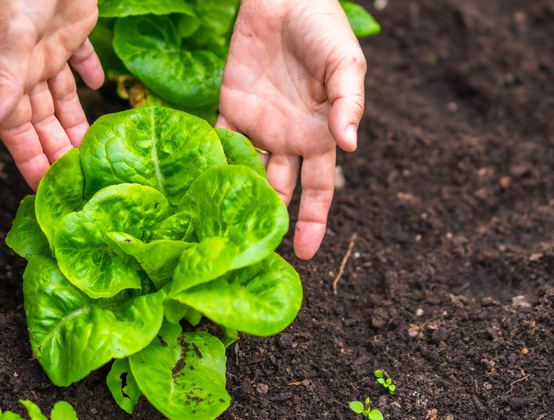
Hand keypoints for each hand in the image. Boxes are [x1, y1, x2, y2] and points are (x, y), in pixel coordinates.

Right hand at [0, 0, 103, 189]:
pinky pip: (82, 61)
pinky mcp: (73, 30)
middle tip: (76, 182)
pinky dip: (91, 74)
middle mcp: (30, 68)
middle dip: (57, 151)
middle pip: (45, 121)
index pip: (19, 130)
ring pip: (64, 99)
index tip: (42, 190)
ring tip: (93, 152)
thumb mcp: (12, 40)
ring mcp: (52, 50)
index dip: (30, 159)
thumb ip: (2, 82)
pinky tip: (101, 88)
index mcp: (11, 76)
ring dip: (76, 124)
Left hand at [216, 0, 365, 259]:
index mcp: (319, 136)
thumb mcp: (345, 65)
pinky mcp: (230, 108)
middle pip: (280, 192)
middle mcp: (288, 139)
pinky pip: (219, 142)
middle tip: (255, 256)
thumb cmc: (324, 29)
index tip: (306, 255)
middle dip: (270, 223)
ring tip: (224, 231)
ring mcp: (258, 126)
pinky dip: (211, 163)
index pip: (318, 190)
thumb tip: (351, 146)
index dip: (314, 223)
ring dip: (237, 200)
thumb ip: (348, 104)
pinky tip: (201, 190)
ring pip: (247, 174)